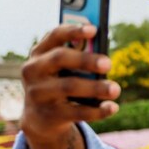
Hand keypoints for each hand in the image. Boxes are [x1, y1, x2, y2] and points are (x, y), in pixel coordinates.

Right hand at [19, 24, 119, 145]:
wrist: (40, 118)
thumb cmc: (58, 83)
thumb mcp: (62, 69)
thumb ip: (78, 57)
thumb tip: (103, 57)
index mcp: (39, 53)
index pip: (54, 35)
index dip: (73, 31)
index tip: (94, 29)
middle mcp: (33, 71)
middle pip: (59, 58)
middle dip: (85, 60)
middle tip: (108, 63)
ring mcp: (38, 94)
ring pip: (69, 86)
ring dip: (95, 87)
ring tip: (115, 89)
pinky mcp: (49, 115)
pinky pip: (76, 111)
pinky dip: (97, 110)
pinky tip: (112, 107)